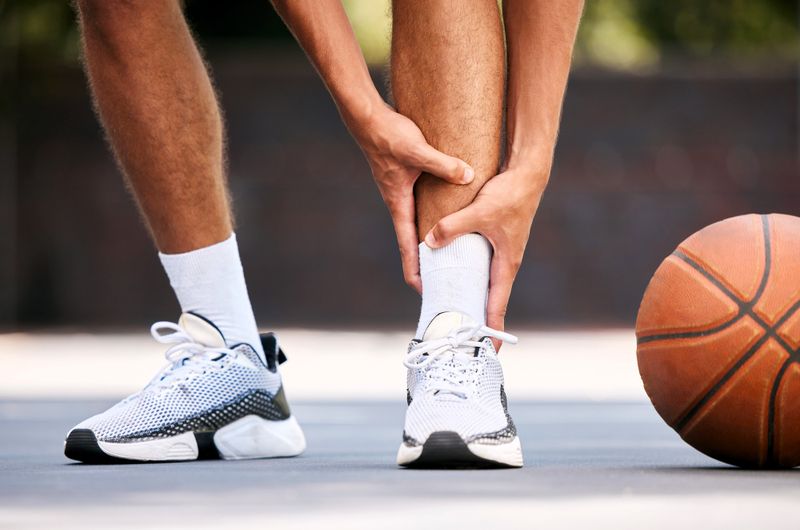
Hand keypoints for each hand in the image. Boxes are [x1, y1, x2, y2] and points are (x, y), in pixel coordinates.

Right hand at [348, 104, 473, 292]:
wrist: (368, 118)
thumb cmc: (388, 136)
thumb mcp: (417, 151)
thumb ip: (444, 165)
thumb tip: (468, 176)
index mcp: (399, 204)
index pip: (407, 246)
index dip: (415, 270)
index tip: (424, 290)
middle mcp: (399, 203)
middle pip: (413, 241)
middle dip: (426, 262)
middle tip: (443, 280)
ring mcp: (402, 193)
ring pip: (418, 225)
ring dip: (430, 241)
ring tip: (450, 254)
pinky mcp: (406, 181)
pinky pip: (421, 207)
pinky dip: (433, 219)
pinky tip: (448, 217)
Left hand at [422, 163, 549, 346]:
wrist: (527, 174)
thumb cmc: (510, 195)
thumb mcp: (479, 211)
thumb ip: (453, 226)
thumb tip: (429, 241)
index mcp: (506, 264)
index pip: (498, 305)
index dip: (492, 328)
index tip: (489, 351)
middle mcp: (505, 263)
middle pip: (490, 299)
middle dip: (478, 319)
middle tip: (462, 340)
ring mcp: (501, 253)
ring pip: (485, 283)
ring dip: (472, 298)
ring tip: (454, 315)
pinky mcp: (495, 241)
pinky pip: (481, 267)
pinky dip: (469, 277)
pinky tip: (453, 277)